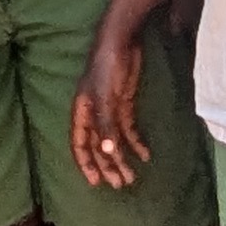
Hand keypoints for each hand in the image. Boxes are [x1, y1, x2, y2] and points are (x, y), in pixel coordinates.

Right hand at [70, 21, 148, 188]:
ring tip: (133, 176)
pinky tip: (146, 154)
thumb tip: (107, 152)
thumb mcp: (105, 97)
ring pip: (114, 140)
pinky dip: (136, 142)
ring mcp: (109, 109)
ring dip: (123, 158)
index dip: (86, 164)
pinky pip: (128, 129)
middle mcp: (93, 114)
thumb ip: (105, 124)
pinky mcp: (124, 104)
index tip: (95, 183)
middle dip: (108, 166)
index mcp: (82, 113)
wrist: (121, 41)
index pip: (80, 144)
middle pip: (99, 146)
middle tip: (121, 184)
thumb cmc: (106, 67)